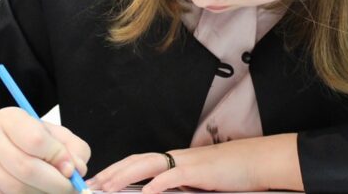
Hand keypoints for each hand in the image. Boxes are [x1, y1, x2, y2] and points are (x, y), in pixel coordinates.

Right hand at [0, 107, 90, 192]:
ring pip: (17, 189)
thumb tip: (77, 170)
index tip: (73, 169)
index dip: (58, 157)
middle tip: (72, 188)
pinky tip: (38, 192)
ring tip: (56, 190)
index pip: (36, 140)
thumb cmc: (28, 138)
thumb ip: (72, 148)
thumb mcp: (53, 133)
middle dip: (56, 184)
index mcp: (9, 119)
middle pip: (27, 169)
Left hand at [88, 133, 302, 193]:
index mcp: (174, 161)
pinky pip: (174, 176)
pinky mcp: (200, 171)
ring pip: (148, 165)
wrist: (255, 161)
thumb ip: (178, 187)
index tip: (99, 182)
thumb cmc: (230, 173)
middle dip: (112, 173)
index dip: (117, 170)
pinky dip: (158, 184)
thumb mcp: (198, 182)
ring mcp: (187, 163)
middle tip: (92, 186)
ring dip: (125, 176)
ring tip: (107, 187)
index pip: (139, 163)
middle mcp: (176, 158)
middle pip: (136, 161)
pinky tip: (146, 192)